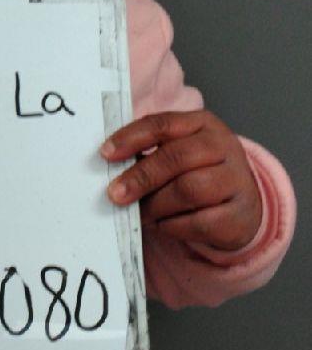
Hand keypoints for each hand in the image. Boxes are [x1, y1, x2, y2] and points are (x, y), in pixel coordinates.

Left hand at [100, 110, 261, 250]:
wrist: (244, 204)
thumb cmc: (199, 171)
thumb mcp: (179, 150)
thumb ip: (150, 151)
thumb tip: (110, 167)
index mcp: (203, 124)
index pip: (163, 124)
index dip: (132, 137)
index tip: (105, 154)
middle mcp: (223, 147)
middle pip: (177, 157)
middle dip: (141, 177)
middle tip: (115, 193)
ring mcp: (236, 180)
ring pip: (189, 190)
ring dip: (155, 205)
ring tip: (139, 213)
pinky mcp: (240, 215)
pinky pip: (200, 222)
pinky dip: (173, 226)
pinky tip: (162, 224)